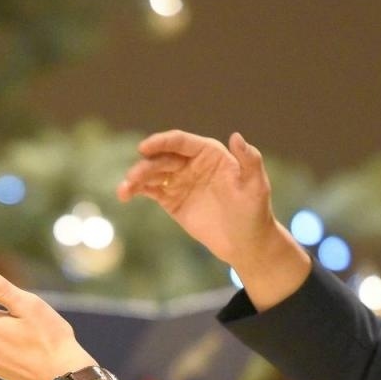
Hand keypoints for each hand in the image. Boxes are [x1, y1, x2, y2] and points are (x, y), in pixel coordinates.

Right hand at [119, 131, 309, 308]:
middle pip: (163, 158)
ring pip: (152, 173)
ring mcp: (180, 181)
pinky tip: (125, 195)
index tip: (144, 148)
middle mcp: (192, 163)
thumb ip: (249, 160)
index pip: (181, 142)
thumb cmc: (254, 212)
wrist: (246, 243)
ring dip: (136, 178)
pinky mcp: (171, 200)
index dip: (162, 142)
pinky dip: (136, 190)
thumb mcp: (256, 186)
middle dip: (146, 165)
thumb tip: (236, 136)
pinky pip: (150, 190)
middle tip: (133, 177)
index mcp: (210, 153)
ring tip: (124, 190)